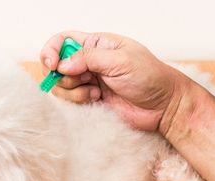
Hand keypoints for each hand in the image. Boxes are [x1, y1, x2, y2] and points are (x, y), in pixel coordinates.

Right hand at [40, 31, 192, 130]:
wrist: (163, 106)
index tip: (52, 65)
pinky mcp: (90, 99)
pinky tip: (97, 98)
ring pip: (61, 84)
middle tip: (84, 79)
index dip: (51, 51)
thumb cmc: (150, 77)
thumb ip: (89, 59)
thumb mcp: (121, 61)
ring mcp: (89, 81)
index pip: (63, 40)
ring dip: (73, 90)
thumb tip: (62, 64)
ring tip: (95, 91)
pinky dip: (78, 101)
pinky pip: (71, 100)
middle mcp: (89, 61)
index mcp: (96, 44)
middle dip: (64, 75)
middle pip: (57, 64)